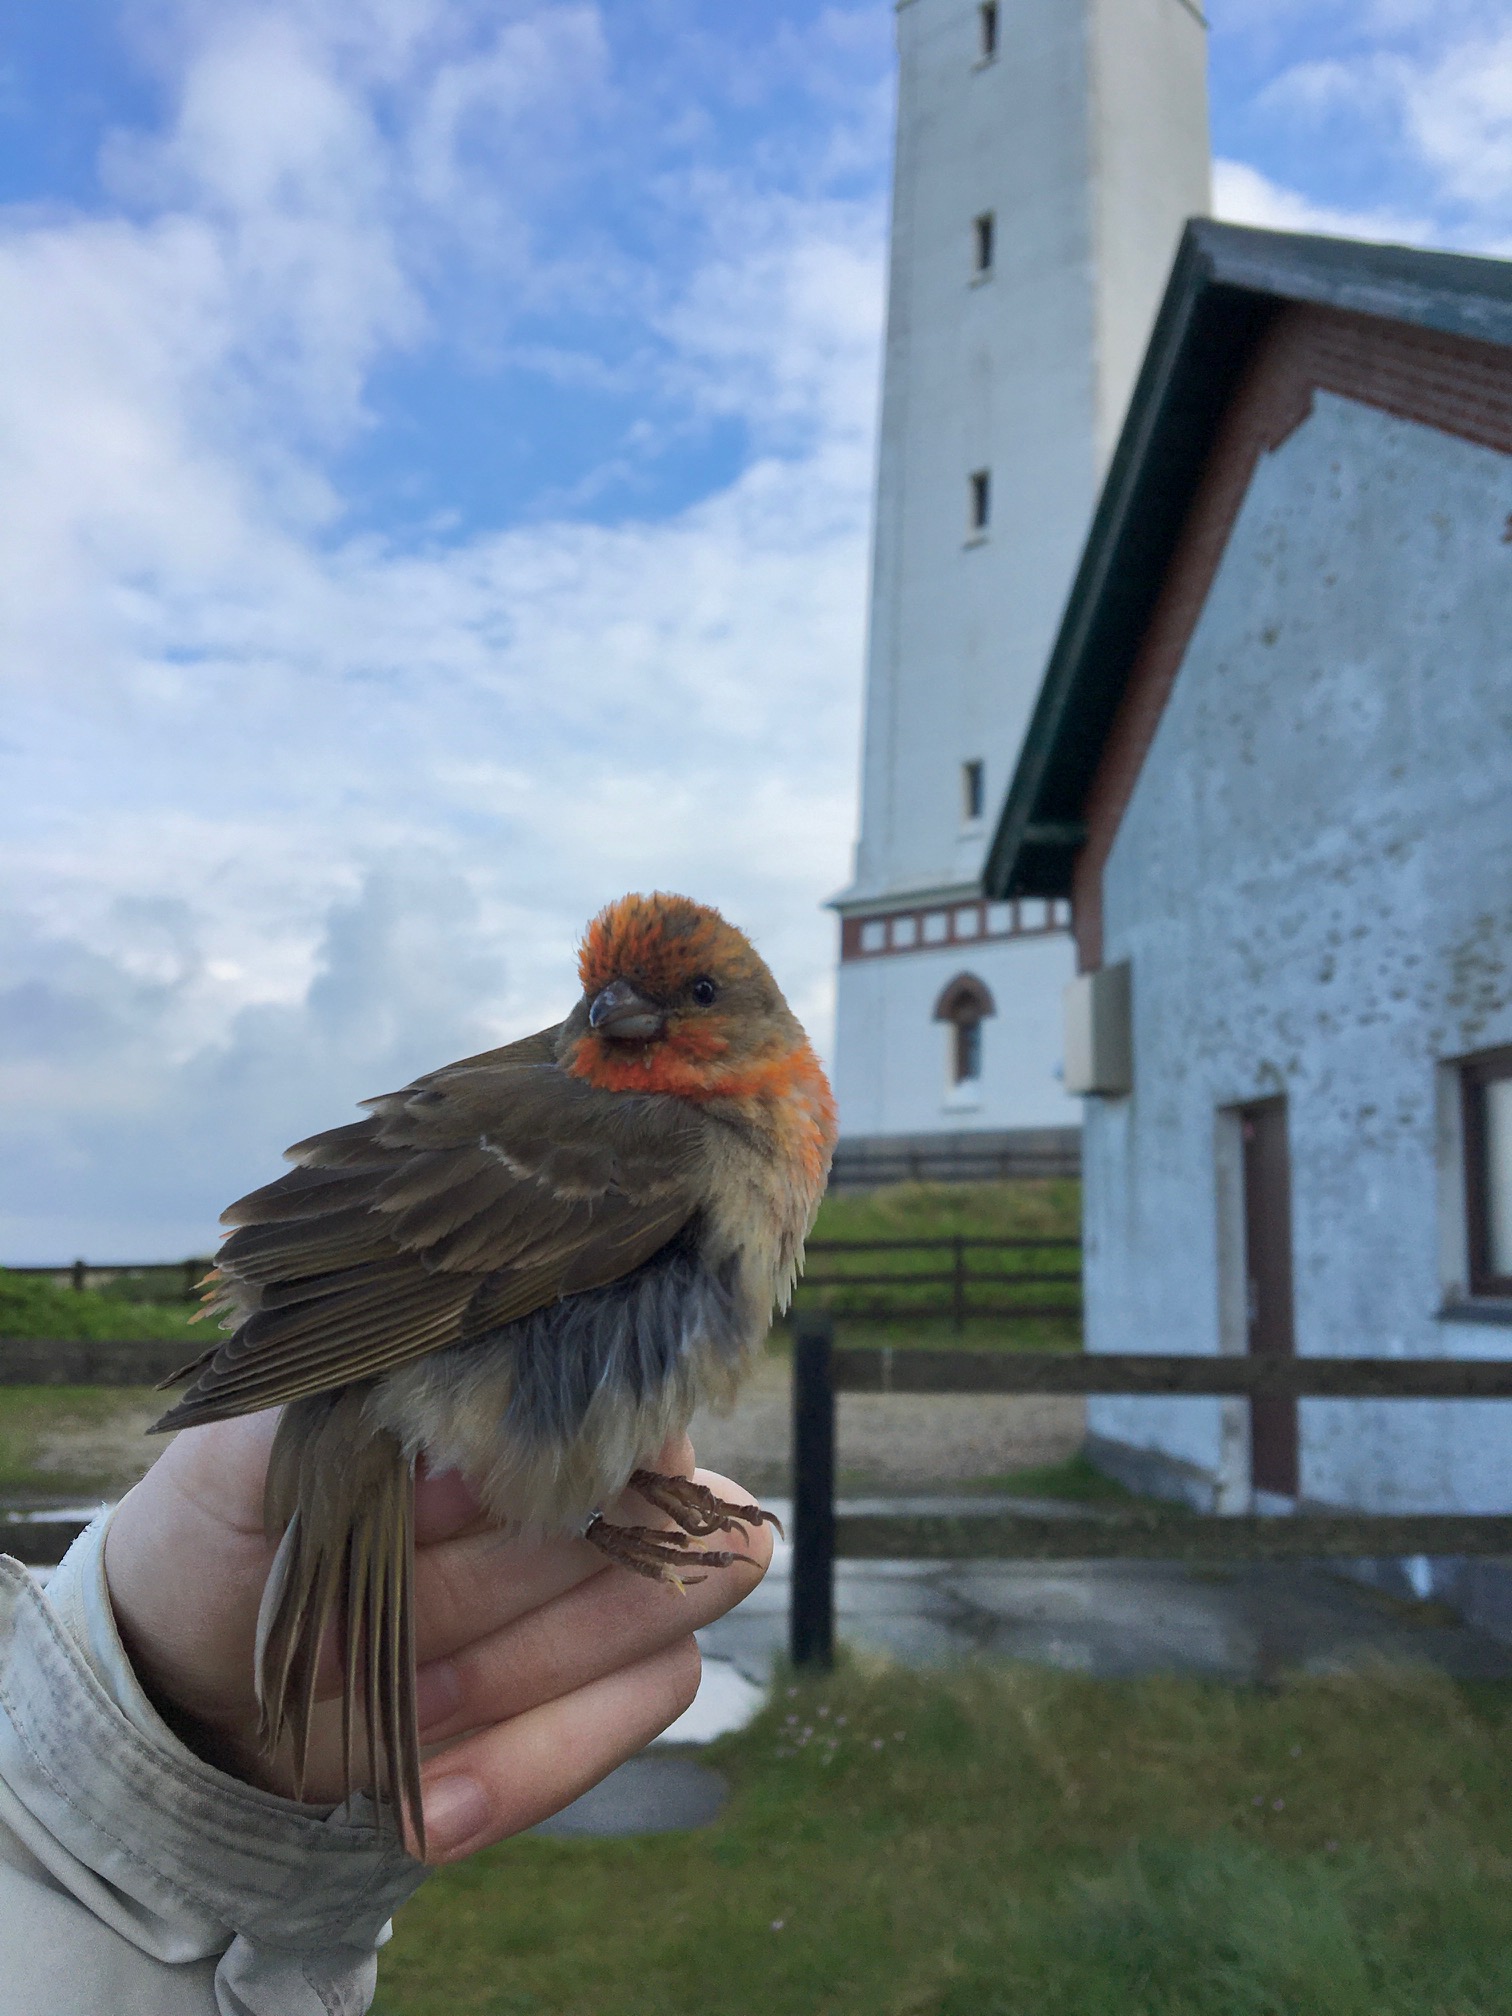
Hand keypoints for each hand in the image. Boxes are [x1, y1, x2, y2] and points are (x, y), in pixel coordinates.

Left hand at [103, 1414, 769, 1862]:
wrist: (196, 1681)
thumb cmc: (227, 1533)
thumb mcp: (237, 1462)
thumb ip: (341, 1420)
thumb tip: (459, 1449)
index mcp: (517, 1381)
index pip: (622, 1384)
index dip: (557, 1451)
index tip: (437, 1505)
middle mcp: (588, 1467)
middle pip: (657, 1514)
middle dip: (504, 1589)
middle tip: (364, 1636)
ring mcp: (606, 1579)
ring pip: (665, 1619)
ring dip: (522, 1680)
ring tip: (393, 1719)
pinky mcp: (600, 1686)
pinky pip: (632, 1717)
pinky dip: (531, 1767)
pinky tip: (430, 1809)